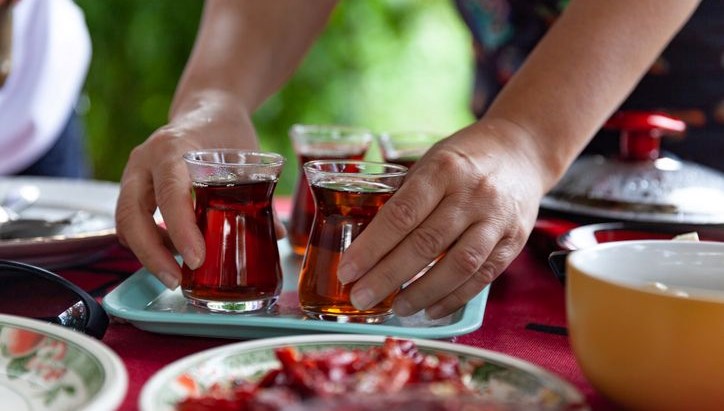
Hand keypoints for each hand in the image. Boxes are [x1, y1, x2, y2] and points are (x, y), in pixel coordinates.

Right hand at [115, 91, 281, 288]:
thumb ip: (260, 195)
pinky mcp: (134, 188)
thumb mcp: (246, 155)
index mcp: (173, 147)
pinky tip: (173, 254)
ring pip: (125, 223)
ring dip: (148, 254)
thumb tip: (278, 235)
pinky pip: (130, 222)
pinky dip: (148, 244)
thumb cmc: (227, 132)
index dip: (180, 229)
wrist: (205, 109)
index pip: (169, 192)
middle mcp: (144, 160)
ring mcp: (134, 174)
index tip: (196, 258)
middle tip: (177, 280)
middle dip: (152, 254)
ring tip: (176, 275)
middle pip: (131, 215)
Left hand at [337, 118, 545, 318]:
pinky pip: (483, 277)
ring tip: (396, 308)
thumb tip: (367, 241)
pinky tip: (430, 308)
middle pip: (425, 244)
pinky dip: (453, 297)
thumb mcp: (431, 161)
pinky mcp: (514, 241)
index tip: (348, 270)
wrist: (522, 151)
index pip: (402, 214)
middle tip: (361, 297)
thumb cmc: (465, 158)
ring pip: (457, 266)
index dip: (371, 247)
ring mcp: (496, 219)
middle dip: (388, 276)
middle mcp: (473, 194)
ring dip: (422, 293)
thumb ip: (405, 197)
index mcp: (443, 170)